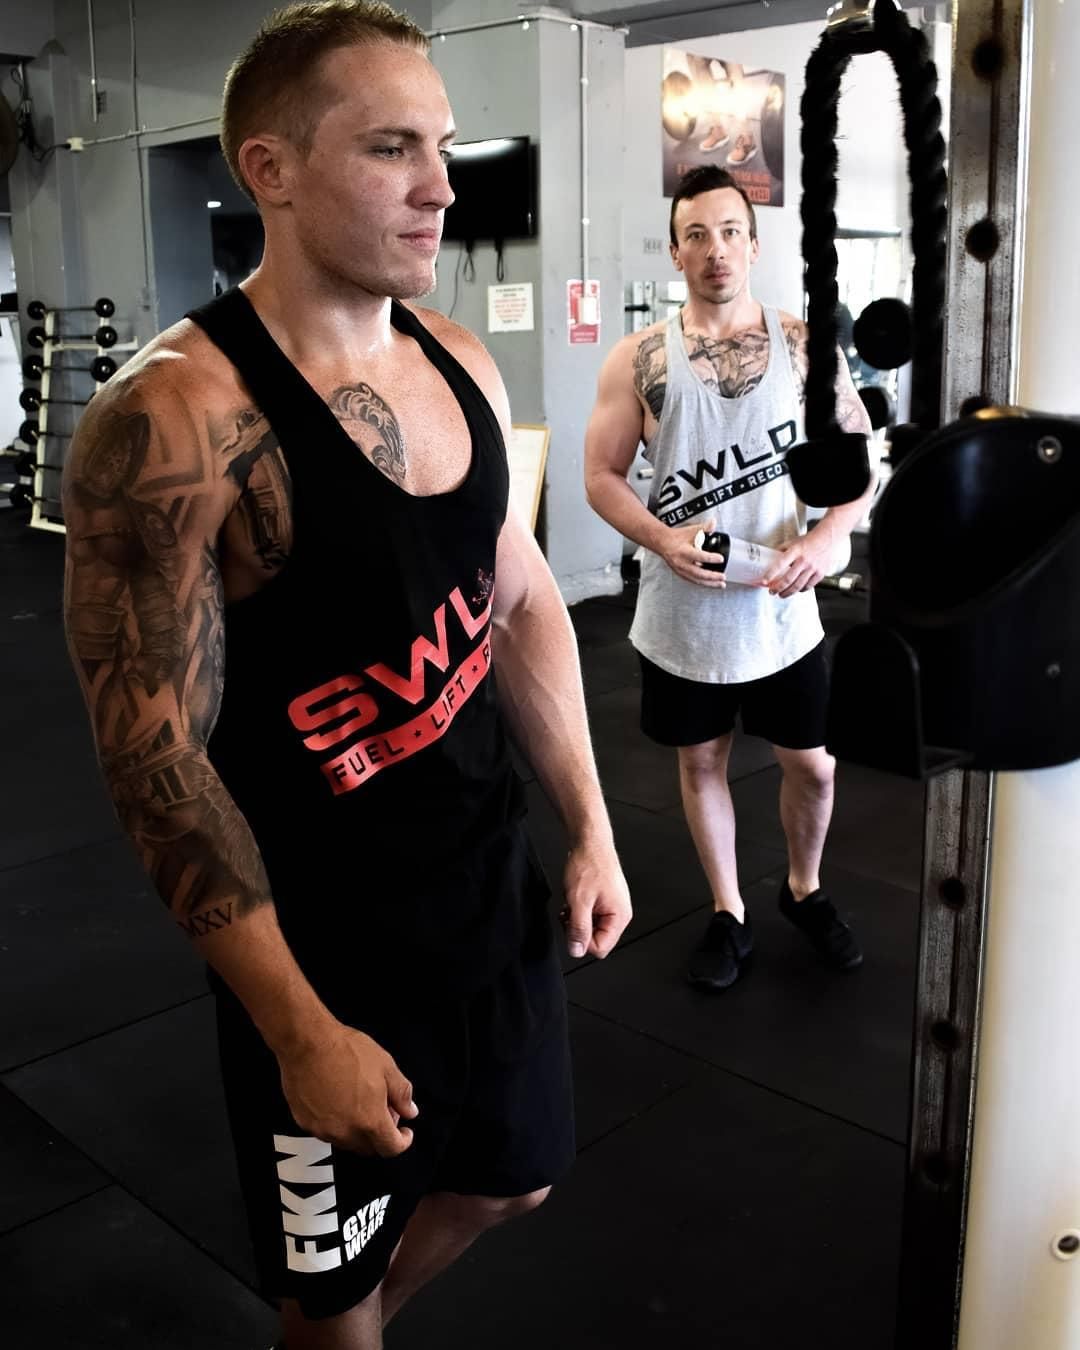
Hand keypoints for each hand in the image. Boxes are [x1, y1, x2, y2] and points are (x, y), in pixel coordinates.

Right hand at [277, 1021, 417, 1156]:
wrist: (308, 1043)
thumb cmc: (346, 1051)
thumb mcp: (386, 1066)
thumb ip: (401, 1093)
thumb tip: (409, 1111)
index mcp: (370, 1121)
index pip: (390, 1148)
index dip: (402, 1142)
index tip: (404, 1133)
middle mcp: (346, 1132)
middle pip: (369, 1148)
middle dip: (380, 1134)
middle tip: (382, 1110)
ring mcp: (324, 1130)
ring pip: (348, 1141)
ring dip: (358, 1130)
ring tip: (359, 1103)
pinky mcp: (306, 1123)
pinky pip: (328, 1131)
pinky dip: (338, 1124)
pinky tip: (338, 1101)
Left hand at [561, 838, 632, 959]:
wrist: (590, 843)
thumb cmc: (590, 864)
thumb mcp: (579, 901)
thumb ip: (579, 928)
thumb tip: (577, 950)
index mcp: (619, 917)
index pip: (600, 948)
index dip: (582, 940)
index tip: (572, 926)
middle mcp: (619, 914)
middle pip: (595, 939)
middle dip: (578, 928)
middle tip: (570, 912)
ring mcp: (612, 907)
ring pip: (590, 927)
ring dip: (576, 918)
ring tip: (572, 902)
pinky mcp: (604, 901)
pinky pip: (589, 916)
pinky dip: (578, 910)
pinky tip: (574, 898)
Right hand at [657, 518, 726, 587]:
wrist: (662, 543)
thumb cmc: (675, 537)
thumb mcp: (690, 530)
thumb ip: (704, 528)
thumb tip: (713, 523)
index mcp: (684, 551)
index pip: (699, 556)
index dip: (711, 558)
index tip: (721, 559)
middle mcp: (682, 563)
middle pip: (699, 573)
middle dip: (712, 576)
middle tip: (722, 577)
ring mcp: (681, 570)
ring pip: (697, 580)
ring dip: (710, 583)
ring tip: (720, 584)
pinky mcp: (681, 574)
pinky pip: (694, 580)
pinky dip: (703, 583)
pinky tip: (711, 584)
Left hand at [762, 524, 845, 597]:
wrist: (828, 538)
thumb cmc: (809, 540)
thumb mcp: (793, 541)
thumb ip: (781, 550)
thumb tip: (770, 557)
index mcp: (795, 551)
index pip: (780, 564)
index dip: (771, 574)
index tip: (764, 581)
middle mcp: (804, 560)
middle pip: (788, 579)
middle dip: (777, 588)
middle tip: (771, 592)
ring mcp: (813, 568)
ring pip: (798, 586)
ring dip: (787, 593)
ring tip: (781, 595)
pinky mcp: (820, 573)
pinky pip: (808, 586)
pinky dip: (800, 590)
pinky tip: (795, 590)